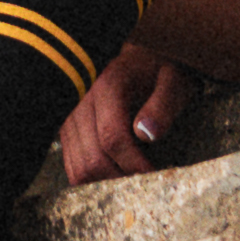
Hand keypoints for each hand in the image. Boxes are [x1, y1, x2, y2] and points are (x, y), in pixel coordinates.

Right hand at [56, 42, 204, 185]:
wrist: (137, 57)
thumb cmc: (159, 70)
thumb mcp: (172, 80)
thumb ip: (162, 105)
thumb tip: (146, 134)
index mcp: (107, 85)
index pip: (112, 137)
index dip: (133, 164)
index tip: (154, 176)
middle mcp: (81, 101)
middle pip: (92, 159)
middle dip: (121, 178)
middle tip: (146, 183)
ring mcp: (69, 116)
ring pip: (78, 168)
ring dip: (106, 182)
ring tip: (132, 179)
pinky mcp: (67, 128)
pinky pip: (72, 165)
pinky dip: (93, 178)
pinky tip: (116, 173)